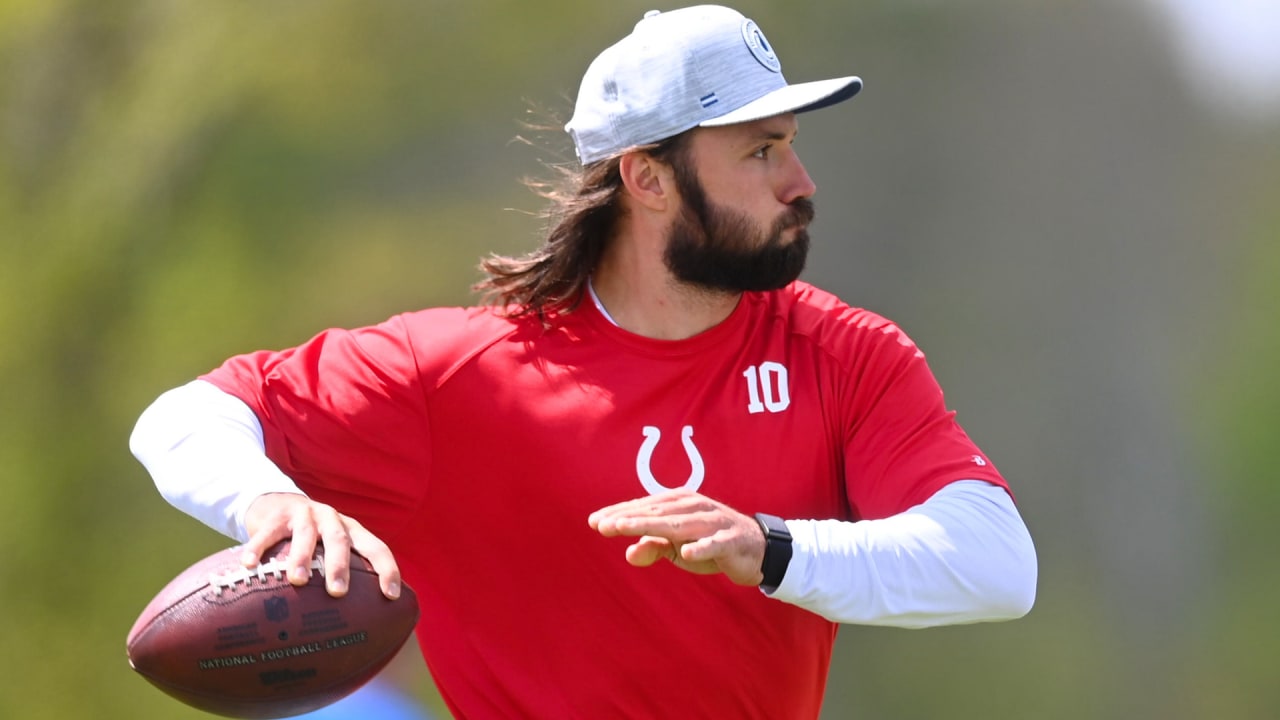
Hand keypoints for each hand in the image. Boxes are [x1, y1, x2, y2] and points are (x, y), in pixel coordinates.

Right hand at [241, 492, 401, 599]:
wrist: (278, 503)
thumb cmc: (312, 540)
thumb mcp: (331, 549)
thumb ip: (343, 574)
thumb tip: (352, 626)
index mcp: (351, 530)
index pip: (376, 548)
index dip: (387, 569)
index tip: (391, 595)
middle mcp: (332, 520)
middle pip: (340, 540)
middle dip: (340, 566)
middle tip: (338, 592)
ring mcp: (304, 515)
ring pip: (305, 534)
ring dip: (302, 557)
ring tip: (298, 580)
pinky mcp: (275, 516)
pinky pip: (267, 532)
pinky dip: (258, 548)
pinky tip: (249, 565)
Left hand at [588, 488, 765, 586]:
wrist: (756, 550)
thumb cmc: (709, 543)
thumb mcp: (678, 548)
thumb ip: (654, 547)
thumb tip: (628, 553)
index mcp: (679, 504)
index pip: (643, 507)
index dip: (618, 513)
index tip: (593, 522)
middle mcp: (694, 506)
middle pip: (655, 512)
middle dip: (627, 518)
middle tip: (601, 525)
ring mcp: (713, 521)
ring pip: (678, 524)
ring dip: (651, 526)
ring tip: (625, 530)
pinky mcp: (730, 540)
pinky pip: (714, 543)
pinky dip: (701, 547)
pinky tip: (687, 553)